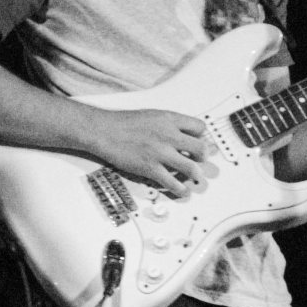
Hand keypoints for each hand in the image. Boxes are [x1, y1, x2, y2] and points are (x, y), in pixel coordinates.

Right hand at [89, 108, 214, 197]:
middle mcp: (168, 135)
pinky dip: (180, 189)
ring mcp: (161, 153)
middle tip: (199, 160)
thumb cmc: (122, 123)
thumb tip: (177, 133)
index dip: (200, 135)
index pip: (199, 127)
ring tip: (194, 177)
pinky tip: (182, 191)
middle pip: (200, 148)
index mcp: (169, 120)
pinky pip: (173, 182)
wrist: (104, 131)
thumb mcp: (151, 115)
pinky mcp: (151, 168)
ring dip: (195, 174)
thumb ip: (166, 124)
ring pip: (191, 167)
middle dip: (202, 156)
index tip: (198, 141)